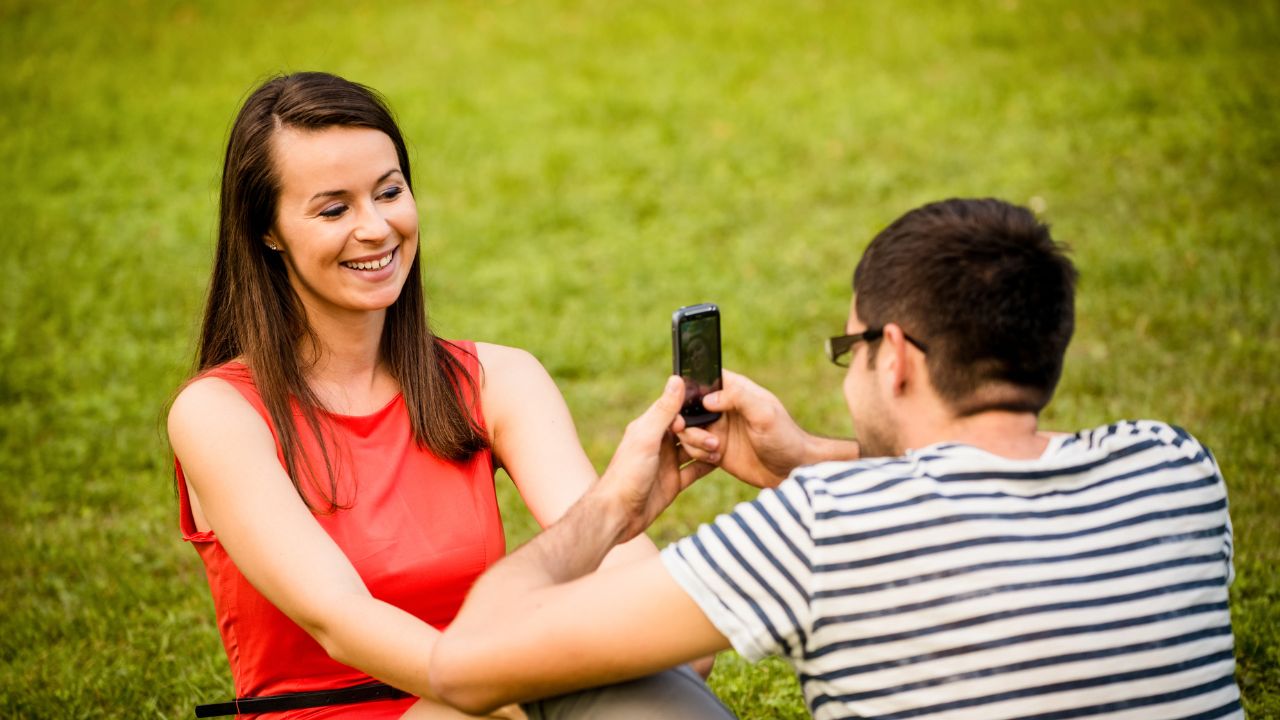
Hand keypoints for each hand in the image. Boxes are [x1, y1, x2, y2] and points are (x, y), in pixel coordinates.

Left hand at [596, 377, 716, 542]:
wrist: (618, 514)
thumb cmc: (626, 474)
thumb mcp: (646, 438)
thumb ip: (663, 411)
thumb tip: (677, 379)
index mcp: (649, 427)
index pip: (675, 410)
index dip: (691, 409)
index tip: (709, 407)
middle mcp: (659, 443)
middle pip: (688, 429)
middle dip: (703, 430)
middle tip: (715, 436)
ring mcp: (667, 463)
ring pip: (693, 449)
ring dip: (707, 447)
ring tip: (719, 448)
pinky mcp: (673, 482)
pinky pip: (695, 471)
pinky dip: (707, 466)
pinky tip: (721, 462)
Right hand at [673, 370, 811, 487]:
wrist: (791, 470)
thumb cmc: (785, 437)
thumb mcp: (765, 414)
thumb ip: (739, 399)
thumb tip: (708, 399)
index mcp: (735, 390)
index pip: (705, 377)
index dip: (689, 386)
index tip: (684, 401)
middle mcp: (722, 407)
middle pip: (688, 405)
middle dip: (685, 418)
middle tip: (692, 430)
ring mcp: (717, 429)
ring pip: (686, 428)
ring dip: (693, 439)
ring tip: (714, 448)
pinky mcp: (714, 449)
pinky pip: (693, 448)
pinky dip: (697, 453)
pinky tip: (715, 458)